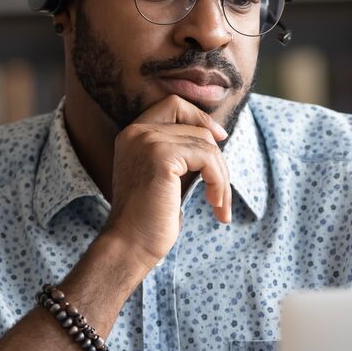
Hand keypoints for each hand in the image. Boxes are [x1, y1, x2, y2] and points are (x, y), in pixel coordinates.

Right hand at [103, 96, 231, 269]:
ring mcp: (147, 141)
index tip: (220, 139)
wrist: (130, 245)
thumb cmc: (150, 218)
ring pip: (206, 144)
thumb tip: (217, 136)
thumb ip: (182, 152)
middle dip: (216, 157)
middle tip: (221, 188)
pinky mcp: (161, 156)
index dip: (200, 118)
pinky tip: (214, 204)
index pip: (174, 105)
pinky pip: (207, 158)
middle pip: (196, 125)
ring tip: (219, 204)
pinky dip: (218, 181)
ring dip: (221, 177)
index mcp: (133, 135)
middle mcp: (137, 132)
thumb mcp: (167, 176)